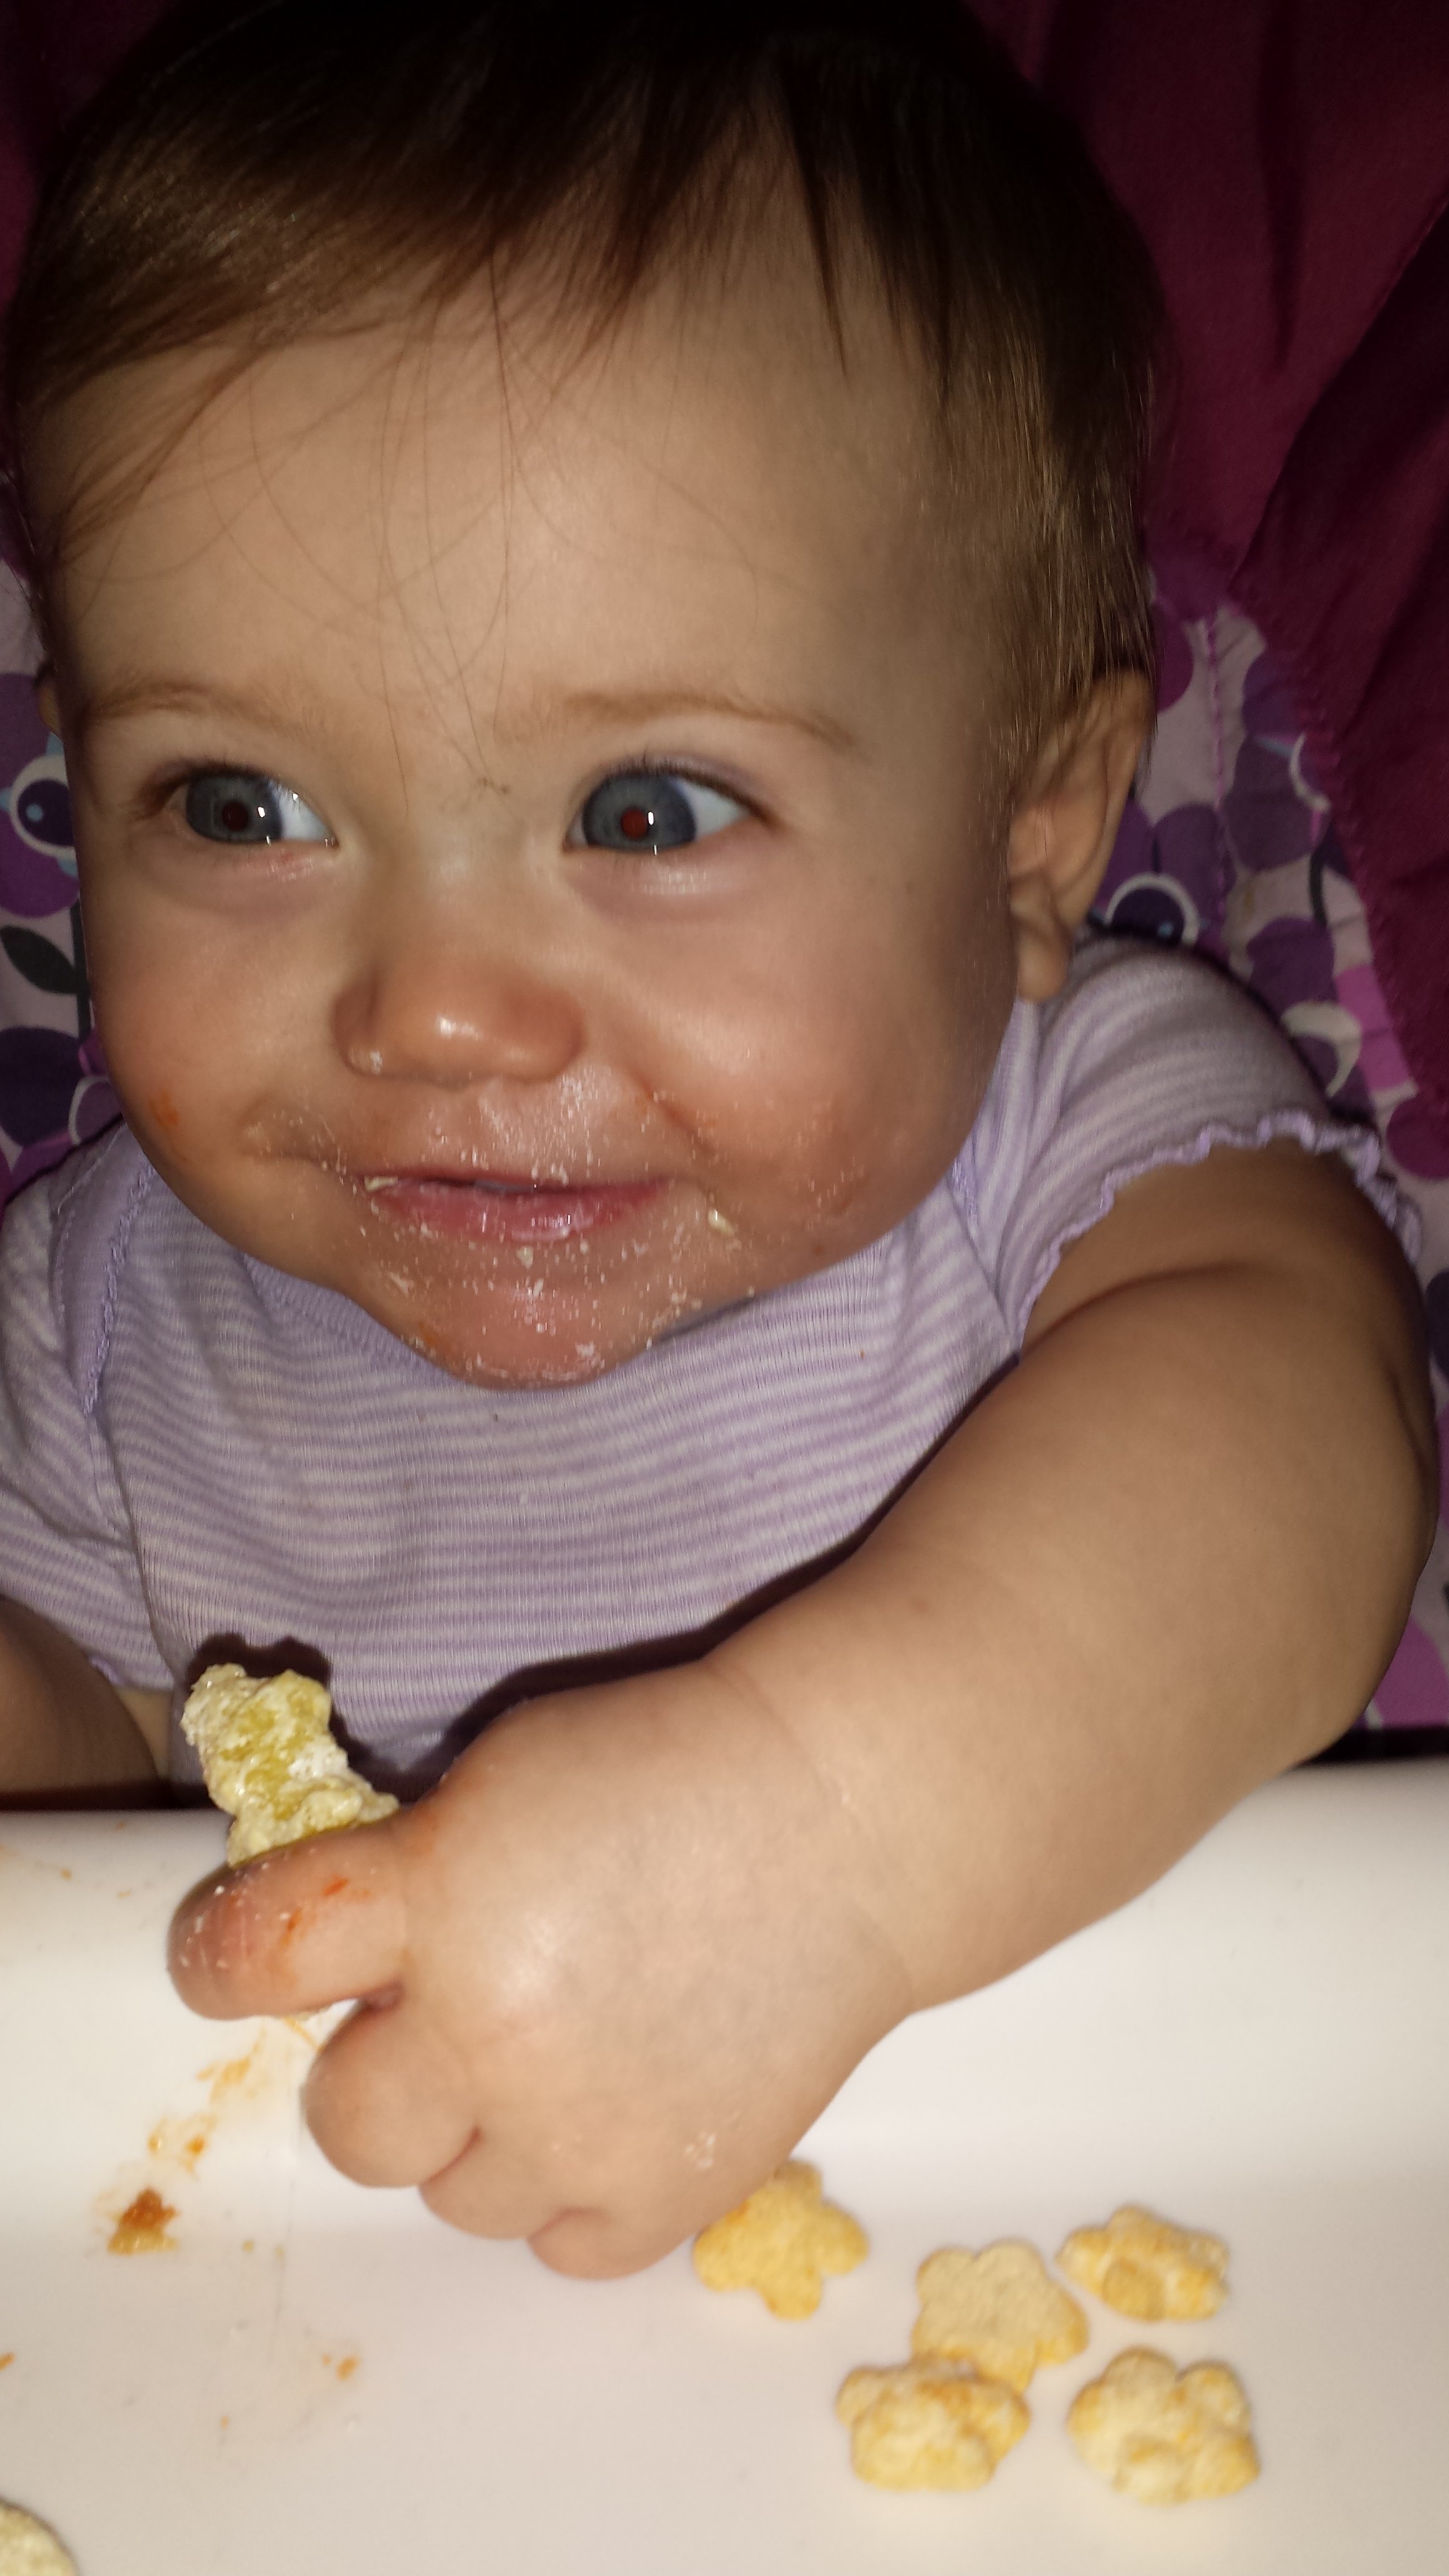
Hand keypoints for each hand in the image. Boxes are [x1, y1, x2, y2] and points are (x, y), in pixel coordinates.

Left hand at [168, 1662, 909, 2275]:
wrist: (847, 1819)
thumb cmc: (673, 1766)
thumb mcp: (508, 1773)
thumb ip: (415, 1870)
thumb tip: (355, 1961)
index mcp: (436, 1899)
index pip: (252, 1959)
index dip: (222, 1959)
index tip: (233, 1960)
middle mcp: (487, 2032)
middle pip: (348, 2122)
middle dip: (383, 2069)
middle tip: (453, 2013)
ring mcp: (575, 2131)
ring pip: (452, 2198)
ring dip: (481, 2134)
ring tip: (562, 2057)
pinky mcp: (661, 2197)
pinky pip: (557, 2246)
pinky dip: (571, 2192)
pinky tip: (614, 2112)